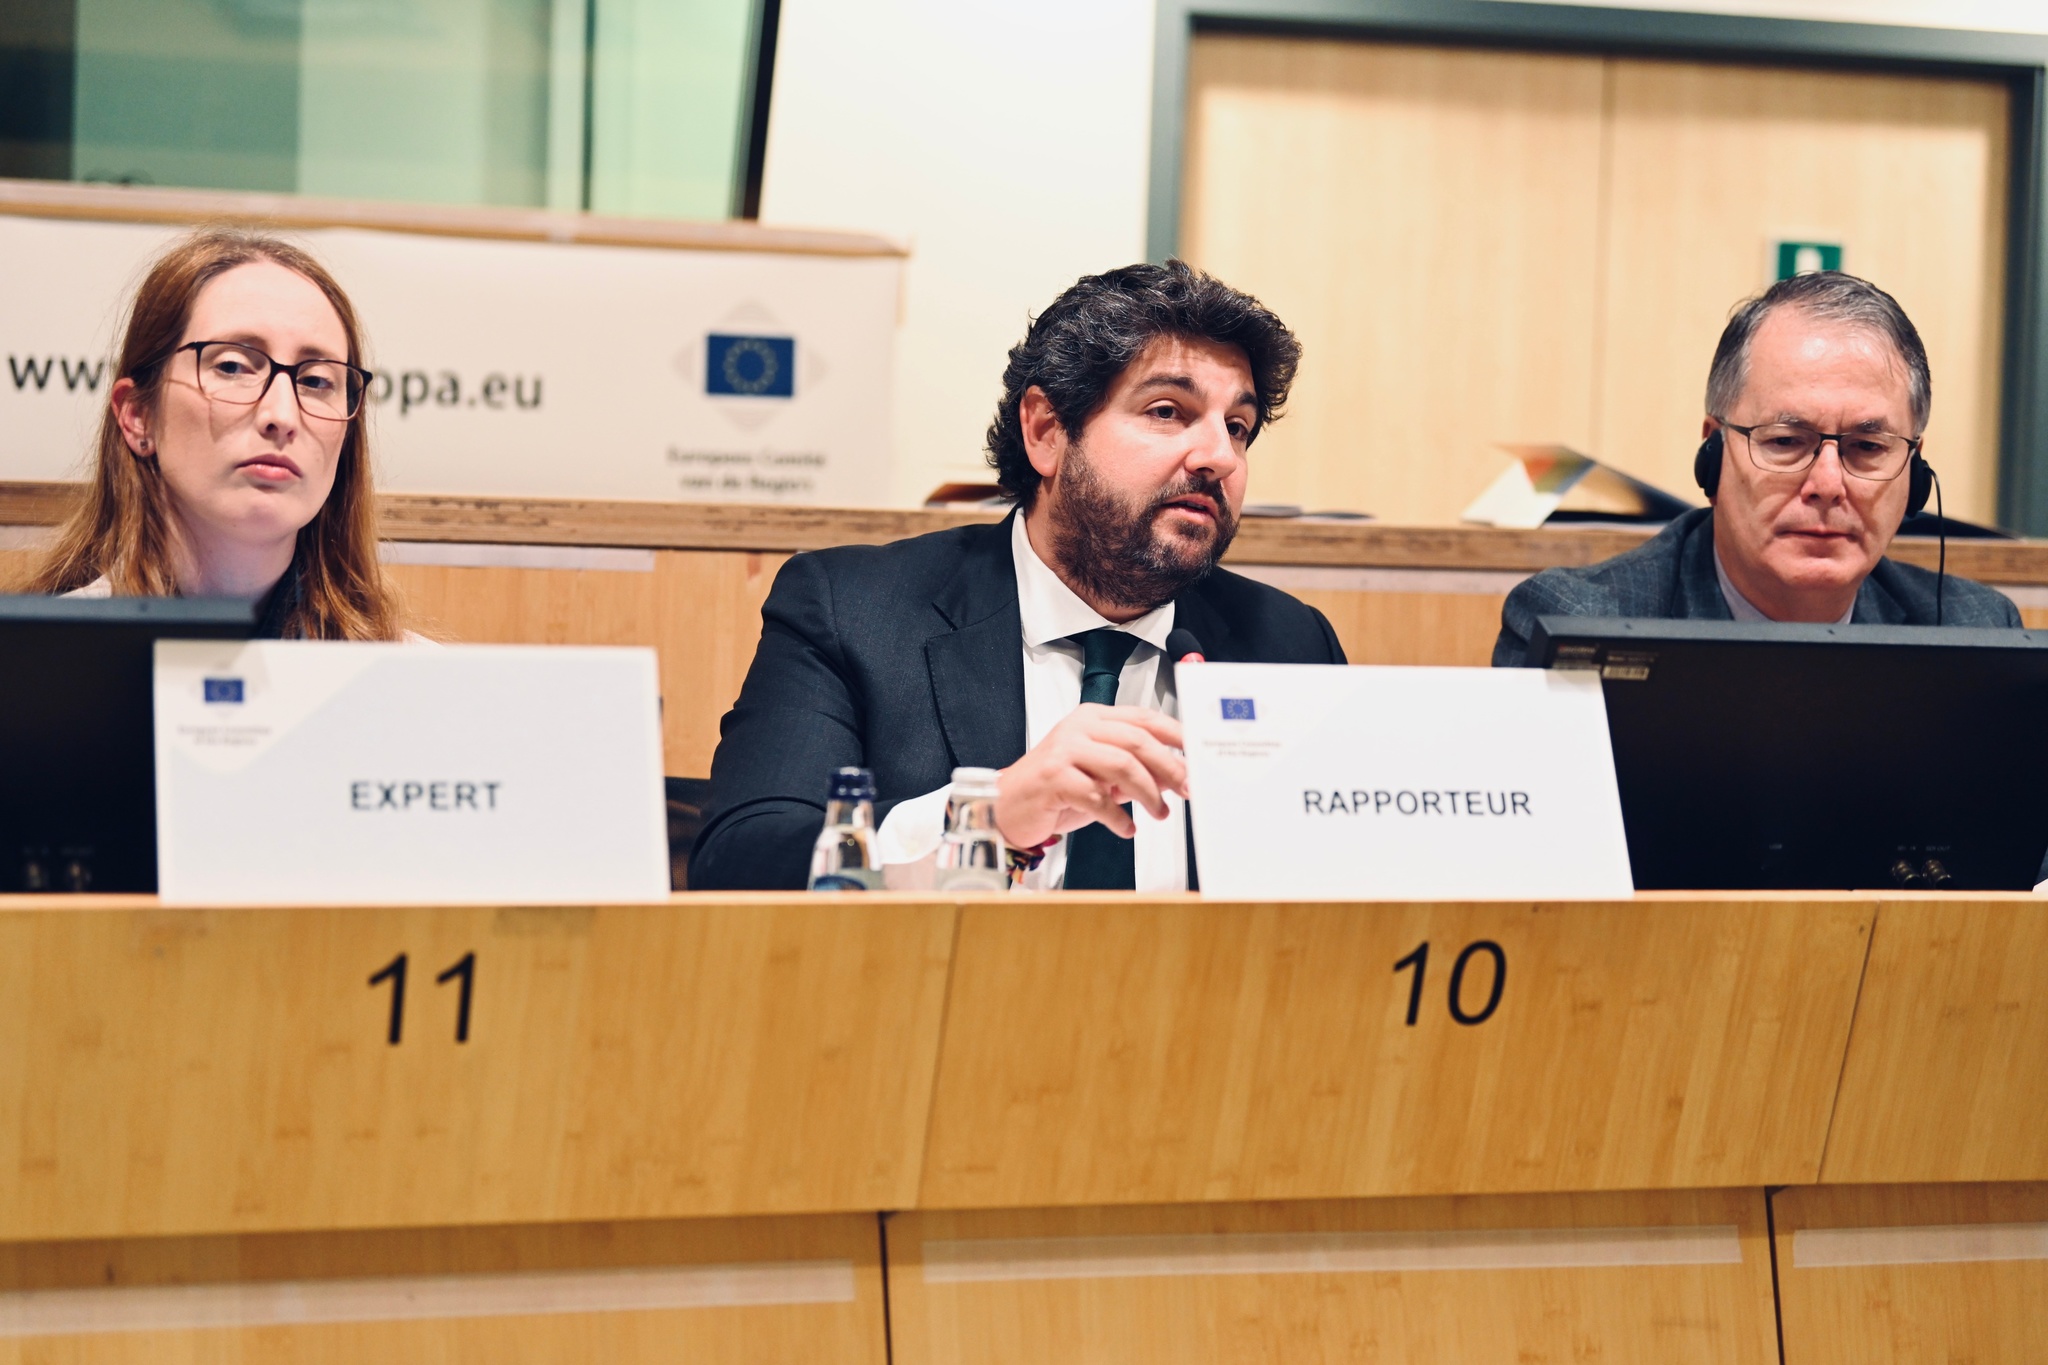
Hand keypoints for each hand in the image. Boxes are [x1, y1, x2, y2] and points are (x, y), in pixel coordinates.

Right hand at [996, 704, 1185, 850]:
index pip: (1144, 718)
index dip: (1176, 734)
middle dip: (1169, 767)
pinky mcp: (1053, 778)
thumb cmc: (1054, 789)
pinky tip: (1126, 827)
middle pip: (1137, 741)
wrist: (1008, 806)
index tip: (1198, 752)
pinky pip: (1097, 797)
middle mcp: (1079, 729)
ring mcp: (1064, 751)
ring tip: (1158, 813)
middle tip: (1186, 789)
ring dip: (1148, 794)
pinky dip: (1118, 817)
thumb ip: (1134, 772)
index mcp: (1093, 719)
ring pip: (1121, 766)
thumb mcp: (1100, 775)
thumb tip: (1175, 776)